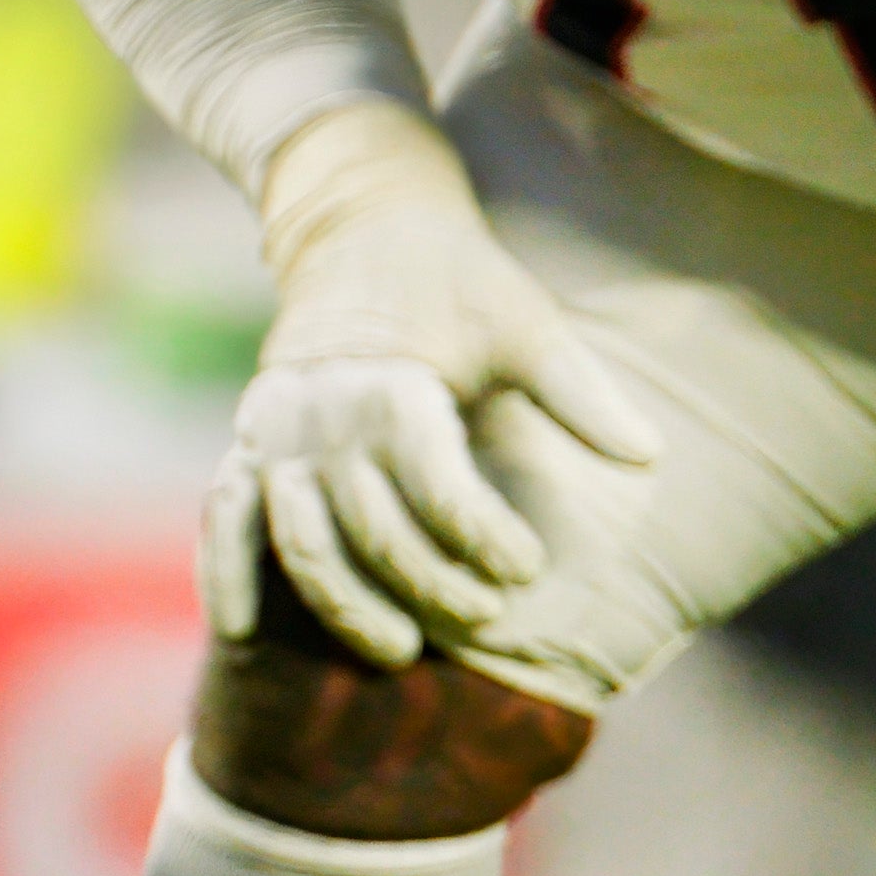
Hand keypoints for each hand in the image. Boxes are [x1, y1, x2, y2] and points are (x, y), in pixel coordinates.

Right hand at [208, 102, 664, 666]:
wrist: (366, 222)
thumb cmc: (460, 278)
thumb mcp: (528, 323)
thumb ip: (582, 394)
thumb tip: (652, 456)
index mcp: (391, 386)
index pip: (437, 489)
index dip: (483, 538)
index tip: (528, 571)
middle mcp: (322, 415)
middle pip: (371, 530)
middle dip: (428, 586)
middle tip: (484, 621)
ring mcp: (274, 431)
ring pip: (302, 542)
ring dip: (345, 603)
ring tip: (398, 652)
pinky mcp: (248, 437)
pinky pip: (224, 516)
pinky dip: (227, 573)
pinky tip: (247, 630)